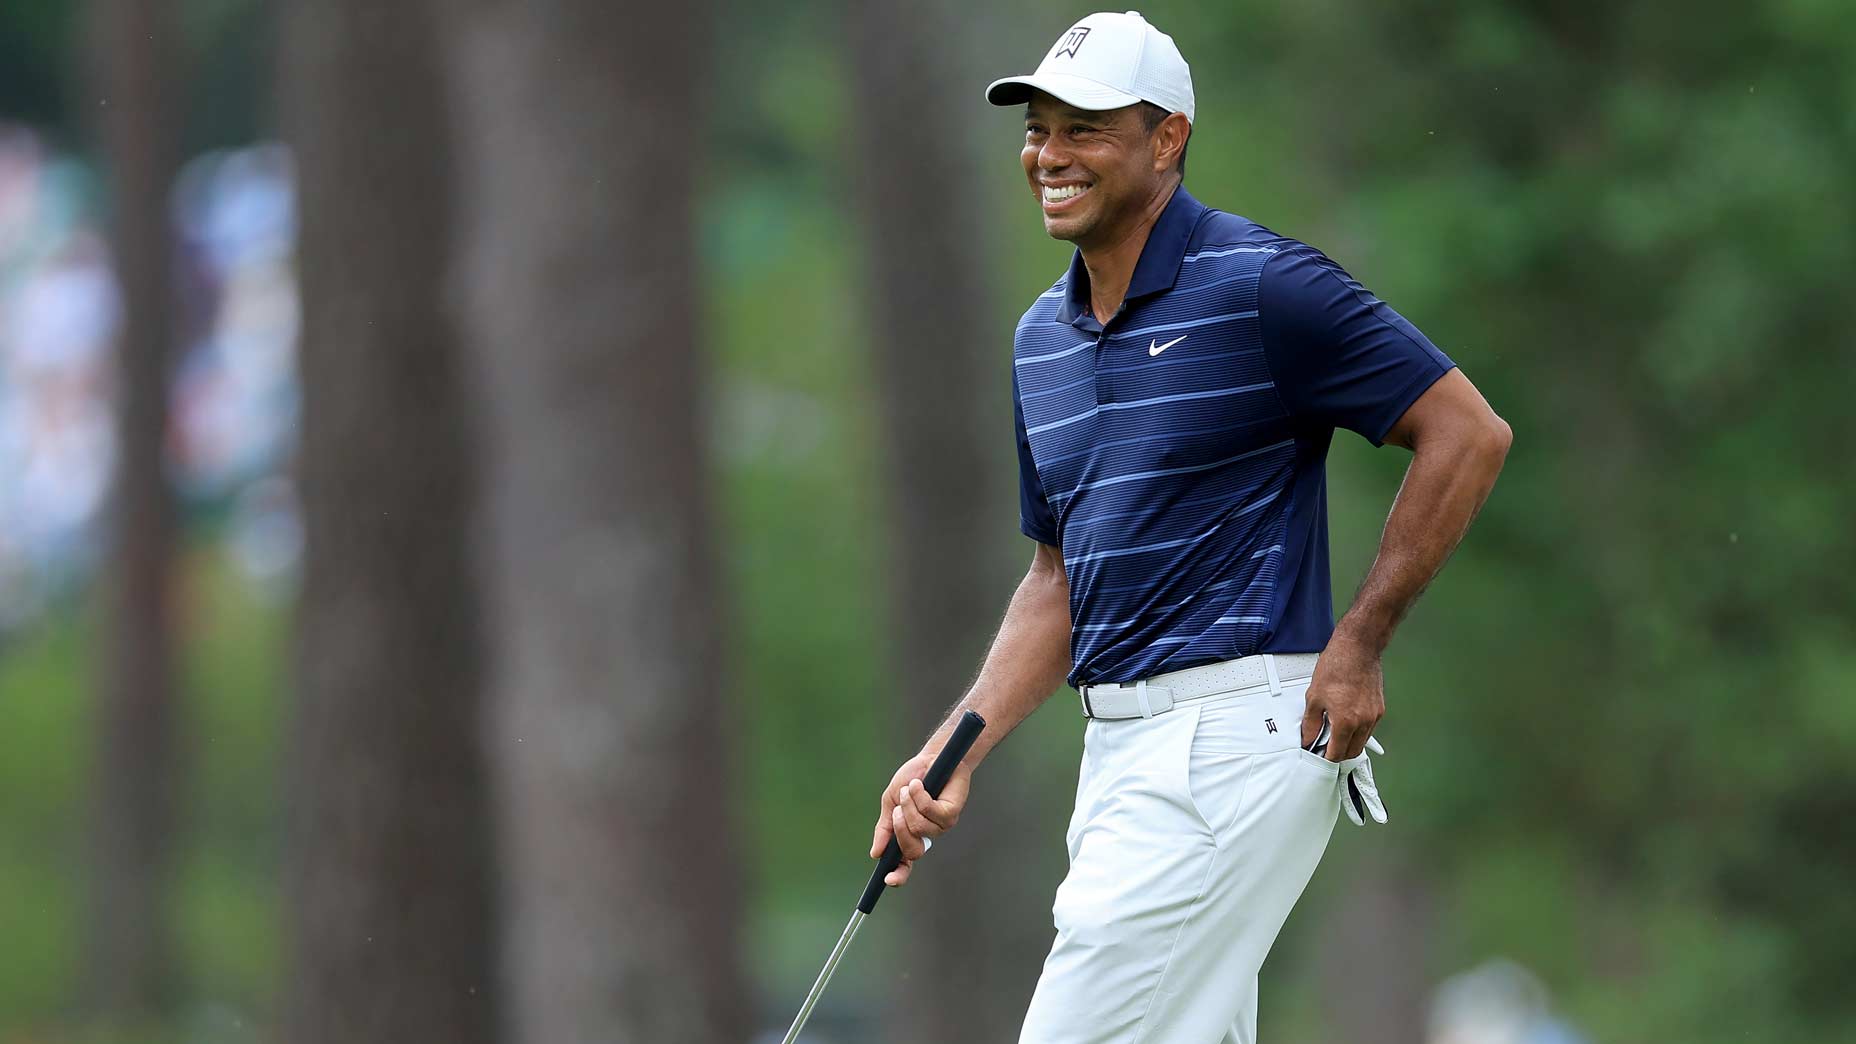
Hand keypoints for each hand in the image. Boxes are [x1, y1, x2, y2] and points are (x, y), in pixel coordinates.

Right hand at [869, 749, 970, 887]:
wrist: (931, 757)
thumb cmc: (912, 778)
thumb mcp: (891, 802)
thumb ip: (884, 828)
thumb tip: (876, 853)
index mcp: (910, 835)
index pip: (905, 863)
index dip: (898, 874)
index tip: (888, 879)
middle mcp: (926, 835)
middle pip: (913, 850)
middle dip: (900, 830)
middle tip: (897, 809)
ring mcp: (940, 826)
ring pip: (920, 828)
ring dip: (910, 804)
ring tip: (911, 787)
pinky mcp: (951, 813)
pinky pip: (932, 813)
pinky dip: (921, 796)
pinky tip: (921, 784)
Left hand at [1299, 634, 1383, 761]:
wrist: (1358, 648)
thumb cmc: (1337, 666)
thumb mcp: (1314, 696)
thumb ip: (1311, 722)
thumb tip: (1308, 737)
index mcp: (1346, 721)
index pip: (1336, 753)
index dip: (1325, 757)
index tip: (1318, 755)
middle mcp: (1363, 721)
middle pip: (1352, 752)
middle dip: (1338, 754)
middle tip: (1325, 748)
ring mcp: (1373, 716)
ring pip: (1362, 741)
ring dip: (1349, 743)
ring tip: (1334, 733)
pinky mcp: (1379, 708)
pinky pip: (1368, 728)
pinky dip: (1358, 731)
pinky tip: (1347, 721)